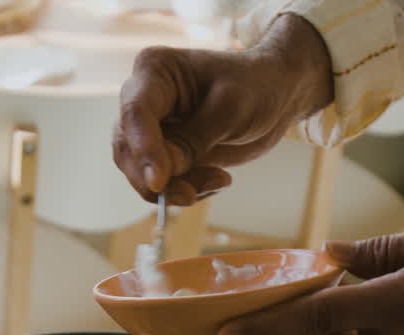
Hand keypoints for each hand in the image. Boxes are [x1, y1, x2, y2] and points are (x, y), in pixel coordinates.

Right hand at [112, 14, 332, 205]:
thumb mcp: (231, 109)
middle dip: (157, 178)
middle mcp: (143, 99)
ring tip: (219, 181)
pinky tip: (216, 181)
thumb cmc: (256, 87)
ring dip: (175, 188)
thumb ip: (194, 140)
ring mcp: (150, 129)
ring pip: (140, 172)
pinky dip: (185, 190)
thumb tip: (161, 177)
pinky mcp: (163, 153)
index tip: (159, 180)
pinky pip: (161, 182)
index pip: (135, 111)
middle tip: (191, 195)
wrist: (275, 94)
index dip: (143, 148)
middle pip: (128, 148)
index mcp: (155, 71)